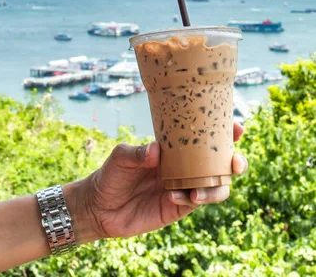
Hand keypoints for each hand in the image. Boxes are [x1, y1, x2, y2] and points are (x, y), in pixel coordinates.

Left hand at [63, 123, 247, 243]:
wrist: (99, 207)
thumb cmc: (111, 174)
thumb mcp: (121, 157)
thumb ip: (138, 153)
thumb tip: (157, 150)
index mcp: (174, 149)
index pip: (203, 138)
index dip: (224, 132)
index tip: (237, 127)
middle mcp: (184, 167)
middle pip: (220, 163)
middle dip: (235, 161)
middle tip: (234, 161)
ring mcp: (184, 187)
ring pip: (216, 186)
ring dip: (217, 186)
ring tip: (200, 189)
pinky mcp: (177, 208)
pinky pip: (195, 202)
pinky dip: (193, 198)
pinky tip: (179, 196)